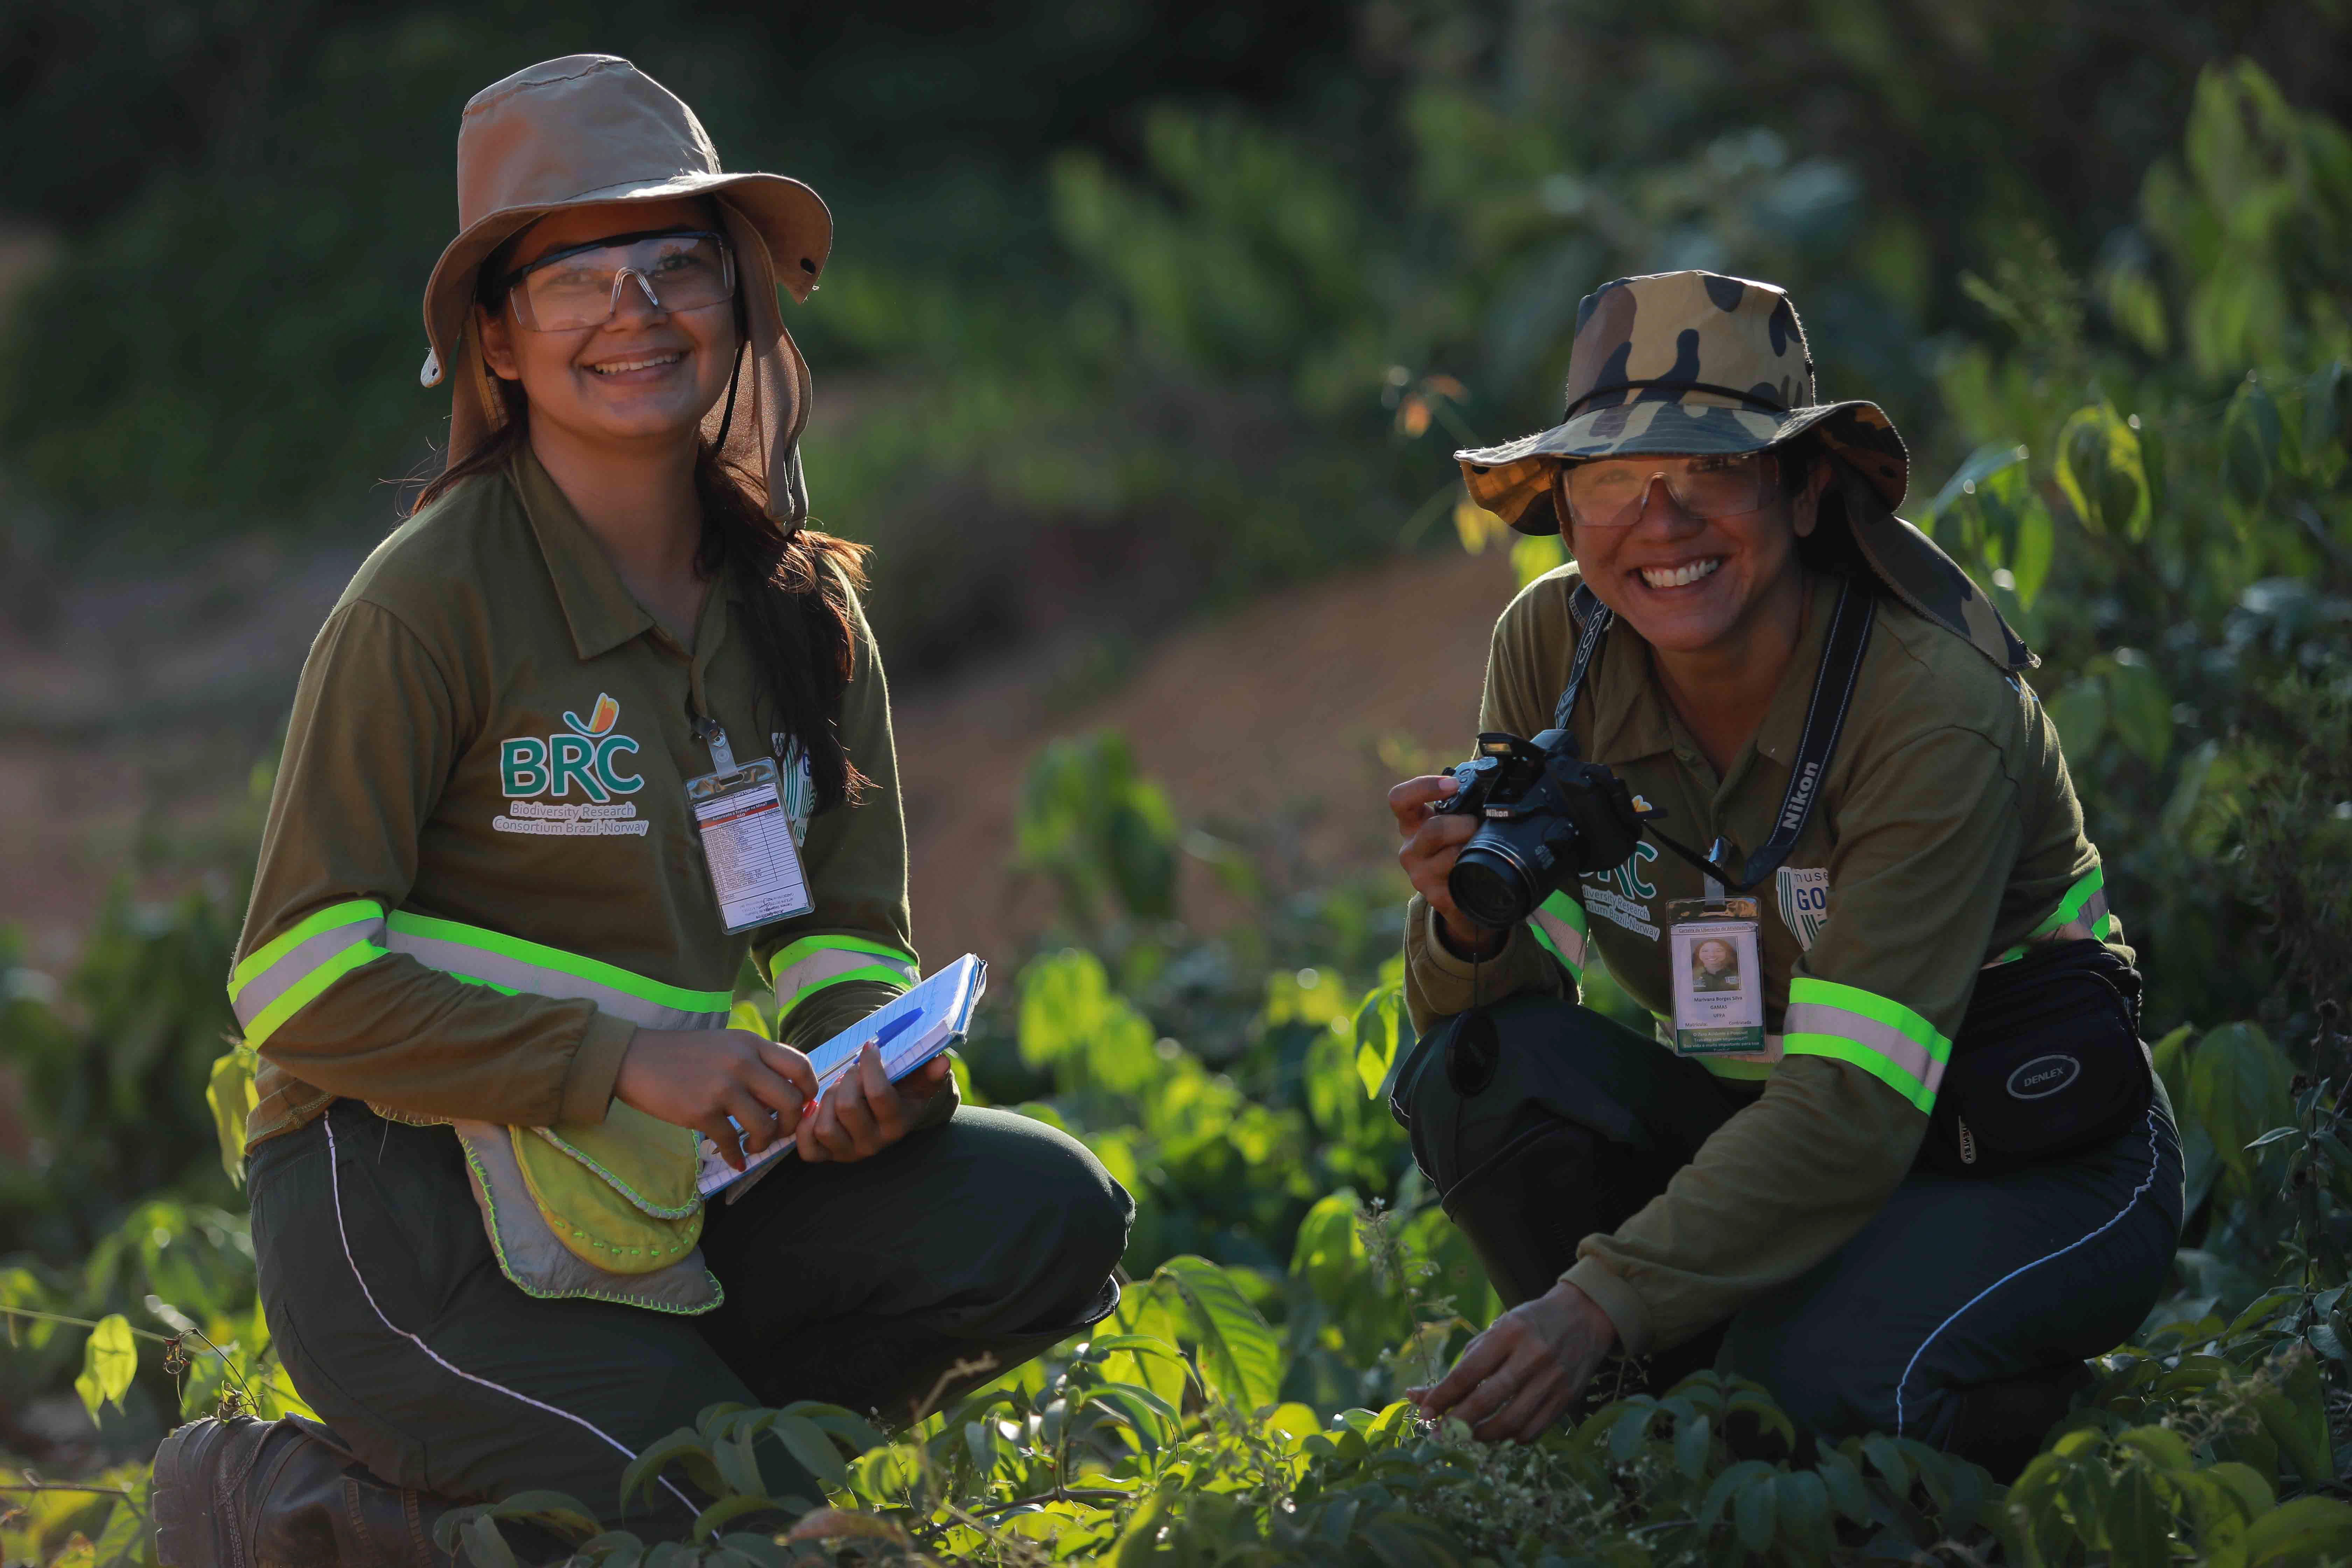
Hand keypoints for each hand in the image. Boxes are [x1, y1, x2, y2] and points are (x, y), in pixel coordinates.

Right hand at [613, 1027, 817, 1171]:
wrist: (636, 1059)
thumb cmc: (684, 1054)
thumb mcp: (727, 1044)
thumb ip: (757, 1061)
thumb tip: (787, 1093)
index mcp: (751, 1044)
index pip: (800, 1066)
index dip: (809, 1090)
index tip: (803, 1105)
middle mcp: (742, 1063)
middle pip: (791, 1101)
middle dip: (791, 1124)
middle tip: (778, 1131)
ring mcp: (722, 1088)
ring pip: (765, 1126)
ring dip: (763, 1143)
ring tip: (753, 1145)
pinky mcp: (701, 1112)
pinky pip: (732, 1142)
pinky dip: (737, 1156)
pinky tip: (734, 1159)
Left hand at [797, 1042, 953, 1163]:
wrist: (887, 1117)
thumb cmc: (902, 1093)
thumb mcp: (920, 1082)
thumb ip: (931, 1071)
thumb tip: (941, 1062)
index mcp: (897, 1124)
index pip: (879, 1094)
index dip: (870, 1065)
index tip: (869, 1048)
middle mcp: (874, 1143)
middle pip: (848, 1107)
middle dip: (847, 1079)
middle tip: (853, 1071)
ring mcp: (848, 1152)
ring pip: (825, 1127)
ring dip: (827, 1099)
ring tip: (838, 1089)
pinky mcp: (827, 1157)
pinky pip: (807, 1148)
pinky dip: (806, 1127)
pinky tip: (818, 1109)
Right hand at [1389, 774, 1505, 957]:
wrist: (1458, 896)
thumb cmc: (1458, 849)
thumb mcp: (1453, 822)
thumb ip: (1463, 801)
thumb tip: (1491, 774)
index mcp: (1412, 823)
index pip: (1400, 799)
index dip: (1424, 787)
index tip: (1453, 784)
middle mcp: (1410, 848)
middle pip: (1433, 830)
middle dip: (1464, 825)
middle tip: (1477, 826)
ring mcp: (1420, 875)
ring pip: (1450, 856)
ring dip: (1472, 849)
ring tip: (1482, 848)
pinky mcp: (1436, 896)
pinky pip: (1460, 880)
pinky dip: (1475, 871)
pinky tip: (1480, 869)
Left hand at [1409, 1281, 1616, 1441]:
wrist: (1584, 1317)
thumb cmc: (1529, 1324)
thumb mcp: (1496, 1330)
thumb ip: (1462, 1363)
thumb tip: (1420, 1396)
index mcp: (1509, 1333)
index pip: (1468, 1372)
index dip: (1442, 1397)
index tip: (1423, 1413)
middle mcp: (1532, 1356)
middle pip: (1486, 1401)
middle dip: (1456, 1422)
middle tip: (1439, 1433)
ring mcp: (1553, 1380)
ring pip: (1510, 1423)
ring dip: (1481, 1435)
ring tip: (1467, 1434)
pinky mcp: (1566, 1399)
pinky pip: (1532, 1430)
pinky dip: (1510, 1438)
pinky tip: (1498, 1433)